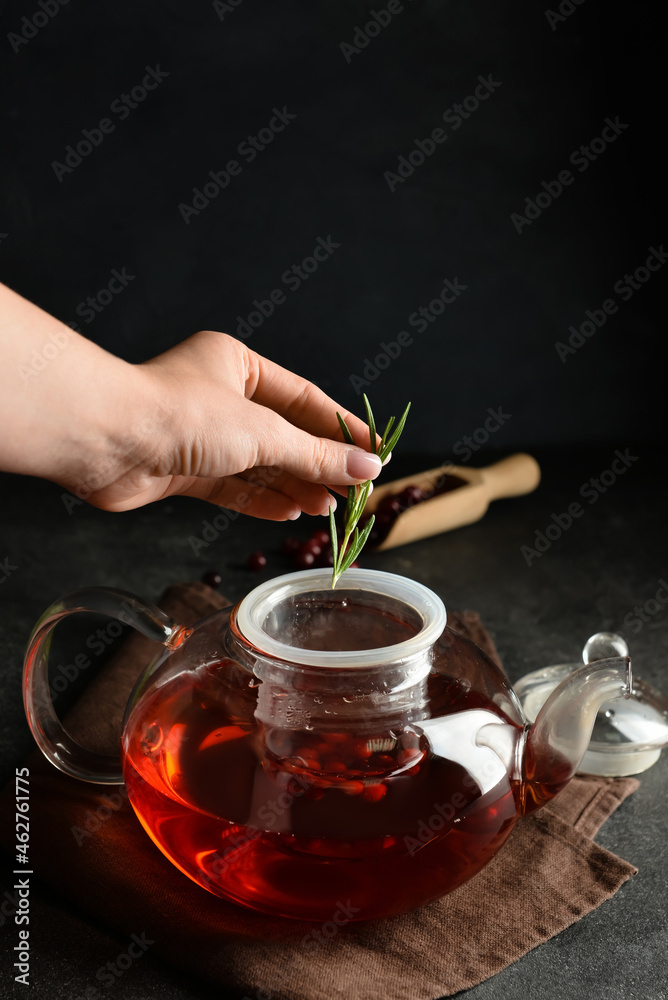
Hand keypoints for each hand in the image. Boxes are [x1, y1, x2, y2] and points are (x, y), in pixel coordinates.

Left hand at [86, 330, 383, 518]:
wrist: (105, 441)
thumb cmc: (179, 415)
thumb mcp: (262, 433)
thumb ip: (315, 455)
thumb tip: (366, 469)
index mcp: (238, 365)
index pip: (304, 398)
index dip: (341, 429)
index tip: (374, 453)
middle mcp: (219, 396)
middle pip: (283, 434)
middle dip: (318, 464)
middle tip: (354, 491)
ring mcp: (200, 435)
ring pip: (259, 464)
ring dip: (294, 485)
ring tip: (329, 508)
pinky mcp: (183, 470)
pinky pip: (233, 487)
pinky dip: (262, 500)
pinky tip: (291, 512)